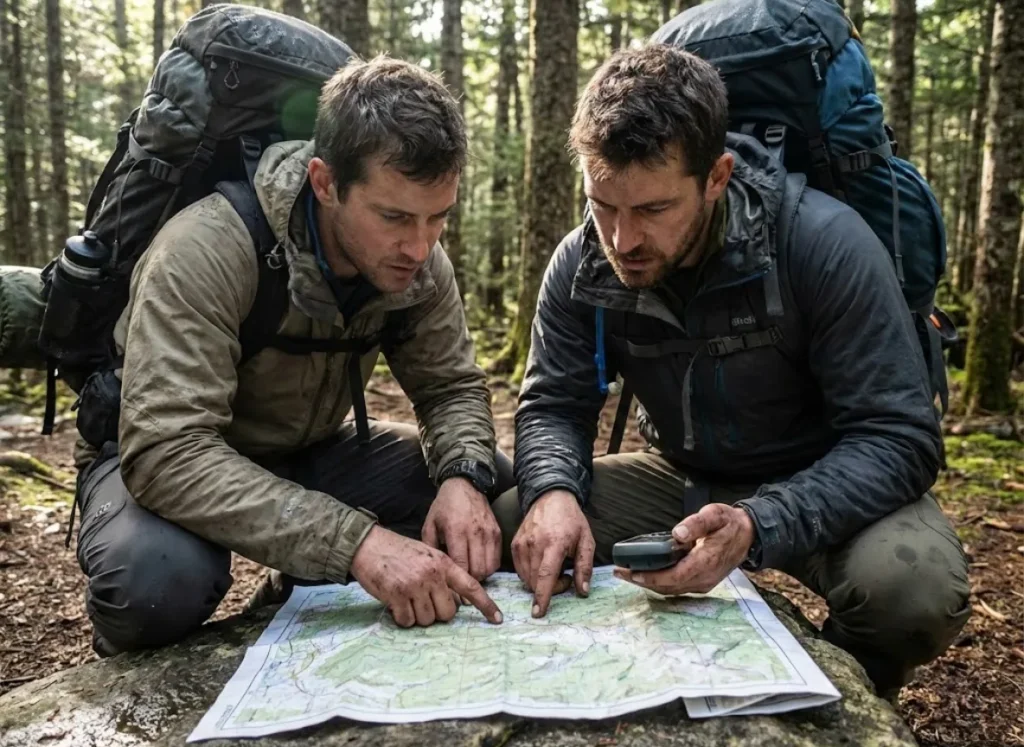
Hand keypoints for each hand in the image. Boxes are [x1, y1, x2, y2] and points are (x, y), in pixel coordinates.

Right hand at [350, 525, 502, 626]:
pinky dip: (402, 617)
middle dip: (436, 612)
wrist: (367, 545)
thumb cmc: (398, 551)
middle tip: (422, 600)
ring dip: (417, 615)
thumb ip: (442, 574)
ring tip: (406, 598)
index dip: (485, 605)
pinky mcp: (397, 596)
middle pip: (448, 613)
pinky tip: (396, 602)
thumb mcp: (427, 554)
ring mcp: (415, 585)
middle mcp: (432, 574)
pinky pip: (407, 621)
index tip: (497, 619)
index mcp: (443, 562)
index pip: (470, 586)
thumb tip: (454, 601)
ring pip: (428, 620)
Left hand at [422, 477, 501, 580]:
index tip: (450, 583)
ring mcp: (489, 533)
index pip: (461, 565)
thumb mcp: (430, 524)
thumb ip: (431, 548)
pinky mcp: (498, 533)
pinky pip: (496, 559)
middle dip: (469, 580)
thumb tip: (437, 570)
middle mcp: (475, 533)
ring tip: (469, 573)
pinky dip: (489, 567)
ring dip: (480, 575)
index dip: (456, 579)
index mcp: (455, 531)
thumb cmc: (444, 506)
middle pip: (477, 570)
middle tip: (460, 580)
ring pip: (489, 567)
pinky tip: (479, 564)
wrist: (465, 485)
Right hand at [511, 490, 594, 617]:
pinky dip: (530, 575)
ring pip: (526, 577)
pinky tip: (542, 565)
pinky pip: (520, 569)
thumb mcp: (587, 540)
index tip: (539, 612)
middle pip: (535, 580)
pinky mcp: (515, 544)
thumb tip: (582, 592)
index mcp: (554, 542)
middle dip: (550, 589)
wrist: (551, 497)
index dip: (542, 596)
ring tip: (555, 569)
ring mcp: (522, 543)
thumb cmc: (572, 520)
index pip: (546, 575)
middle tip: (566, 577)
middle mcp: (535, 543)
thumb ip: (585, 567)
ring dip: (540, 582)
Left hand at [613, 504, 754, 595]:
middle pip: (668, 586)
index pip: (674, 576)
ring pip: (671, 590)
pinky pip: (677, 587)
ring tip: (627, 573)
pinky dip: (660, 583)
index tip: (632, 572)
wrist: (748, 535)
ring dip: (648, 584)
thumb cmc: (729, 523)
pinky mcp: (702, 583)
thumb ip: (697, 523)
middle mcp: (704, 577)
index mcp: (706, 561)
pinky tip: (646, 574)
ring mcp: (704, 583)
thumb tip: (678, 533)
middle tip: (620, 572)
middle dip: (642, 581)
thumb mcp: (715, 514)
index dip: (651, 577)